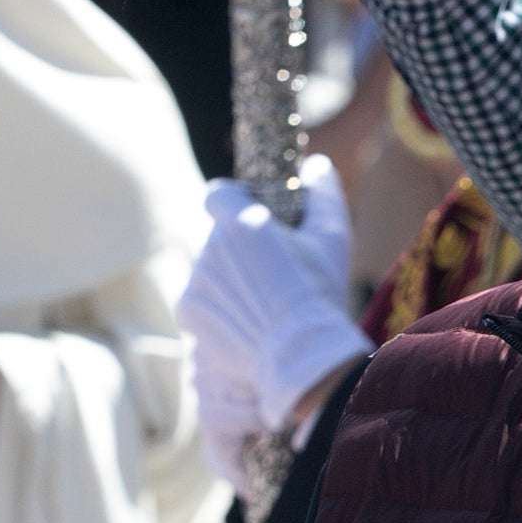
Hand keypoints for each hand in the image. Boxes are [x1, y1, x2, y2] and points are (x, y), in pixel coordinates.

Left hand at [178, 156, 369, 496]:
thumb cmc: (320, 292)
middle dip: (238, 250)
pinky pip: (201, 302)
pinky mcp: (188, 314)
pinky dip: (220, 309)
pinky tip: (249, 324)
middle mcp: (209, 248)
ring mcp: (195, 282)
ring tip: (264, 305)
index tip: (250, 218)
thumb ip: (323, 193)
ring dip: (229, 280)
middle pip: (218, 238)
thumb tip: (318, 164)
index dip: (232, 202)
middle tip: (271, 273)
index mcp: (240, 222)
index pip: (217, 194)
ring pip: (210, 271)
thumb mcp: (332, 238)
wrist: (301, 358)